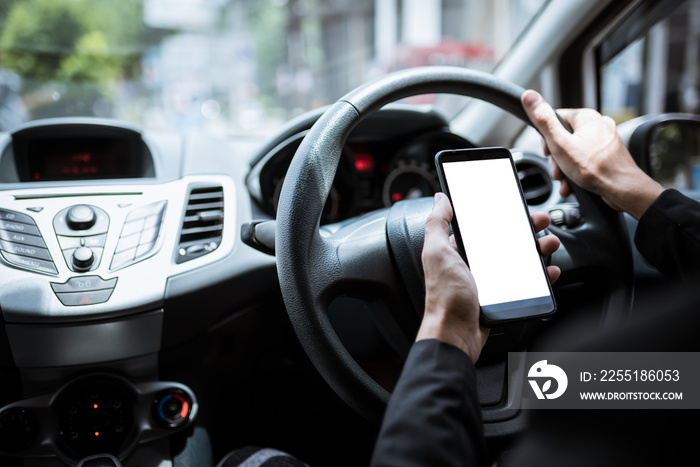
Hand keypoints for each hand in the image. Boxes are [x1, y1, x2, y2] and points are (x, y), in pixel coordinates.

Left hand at [417, 193, 560, 362]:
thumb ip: (437, 224)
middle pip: (504, 241)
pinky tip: (548, 271)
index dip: (500, 215)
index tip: (517, 207)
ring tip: (549, 245)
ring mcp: (488, 282)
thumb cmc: (445, 297)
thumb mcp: (437, 253)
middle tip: (541, 223)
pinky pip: (525, 283)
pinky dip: (540, 276)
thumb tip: (440, 198)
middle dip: (525, 230)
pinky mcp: (501, 298)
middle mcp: (472, 264)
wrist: (456, 335)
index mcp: (456, 251)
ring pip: (518, 260)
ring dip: (537, 250)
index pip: (481, 227)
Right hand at [521, 90, 662, 219]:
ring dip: (566, 168)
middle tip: (558, 171)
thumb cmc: (596, 169)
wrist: (623, 189)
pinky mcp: (609, 154)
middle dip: (557, 158)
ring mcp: (606, 139)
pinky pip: (587, 159)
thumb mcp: (560, 144)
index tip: (549, 152)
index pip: (555, 119)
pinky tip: (575, 183)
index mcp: (587, 117)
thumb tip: (530, 97)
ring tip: (566, 180)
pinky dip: (578, 171)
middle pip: (565, 137)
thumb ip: (544, 121)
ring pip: (575, 151)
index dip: (547, 139)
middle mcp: (598, 124)